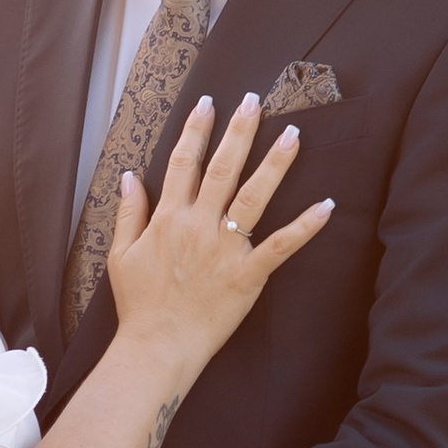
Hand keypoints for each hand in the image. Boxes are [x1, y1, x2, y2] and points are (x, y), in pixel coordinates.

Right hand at [108, 93, 331, 377]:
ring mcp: (226, 249)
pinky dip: (305, 226)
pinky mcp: (249, 274)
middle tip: (255, 101)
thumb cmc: (139, 304)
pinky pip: (281, 245)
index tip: (208, 104)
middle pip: (222, 168)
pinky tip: (326, 205)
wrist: (157, 346)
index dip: (196, 130)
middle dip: (239, 132)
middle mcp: (199, 226)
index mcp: (169, 218)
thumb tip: (129, 177)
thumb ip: (128, 213)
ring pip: (253, 197)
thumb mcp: (120, 255)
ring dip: (274, 164)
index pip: (183, 163)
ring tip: (292, 135)